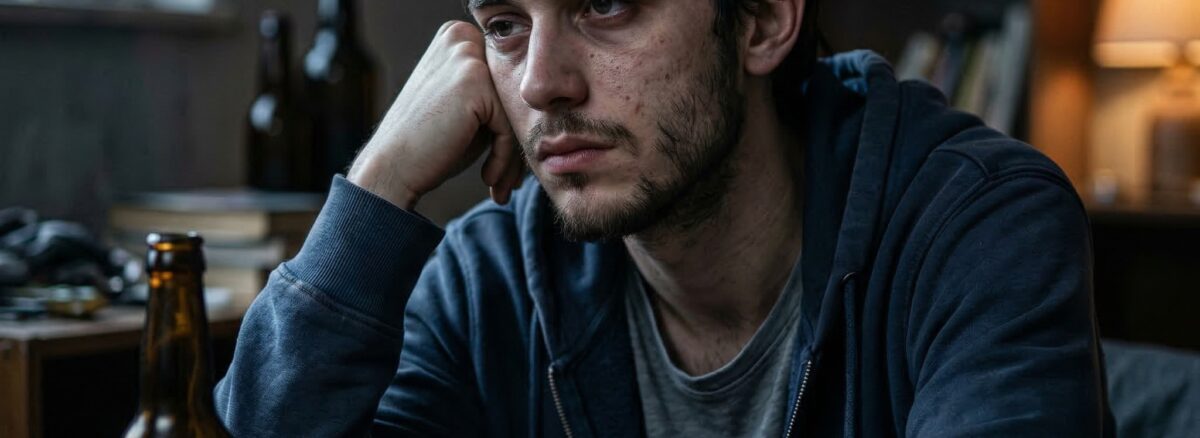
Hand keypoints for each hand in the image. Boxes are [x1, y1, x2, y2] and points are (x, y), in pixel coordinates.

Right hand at [347, 21, 522, 209]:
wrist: (391, 167)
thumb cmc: (428, 144)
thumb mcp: (466, 107)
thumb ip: (496, 93)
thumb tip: (544, 100)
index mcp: (459, 36)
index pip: (507, 81)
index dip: (510, 124)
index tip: (507, 164)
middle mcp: (462, 36)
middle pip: (513, 94)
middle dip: (515, 141)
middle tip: (509, 181)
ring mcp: (467, 55)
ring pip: (515, 111)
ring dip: (513, 155)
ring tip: (500, 184)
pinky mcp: (474, 80)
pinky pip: (509, 126)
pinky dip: (504, 158)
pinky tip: (487, 178)